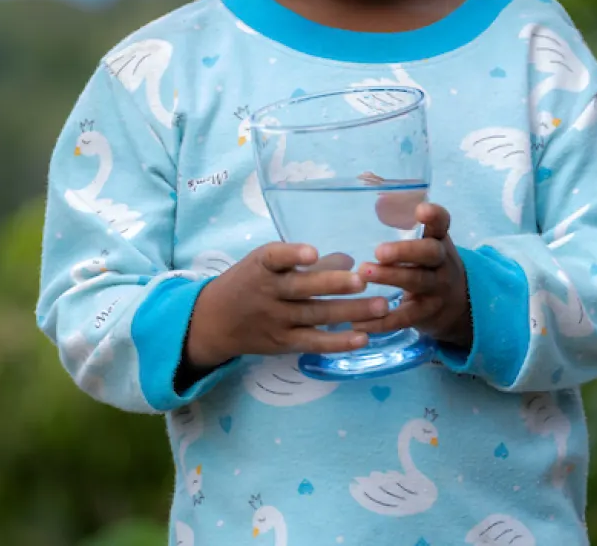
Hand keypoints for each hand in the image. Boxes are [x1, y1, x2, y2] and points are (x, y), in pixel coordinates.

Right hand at [182, 243, 388, 374]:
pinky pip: (313, 343)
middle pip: (302, 289)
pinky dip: (338, 342)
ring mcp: (276, 320)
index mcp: (261, 267)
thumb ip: (300, 260)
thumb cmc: (248, 282)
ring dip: (350, 312)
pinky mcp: (283, 343)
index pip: (273, 258)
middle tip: (363, 280)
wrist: (215, 322)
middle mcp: (268, 293)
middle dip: (334, 284)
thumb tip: (348, 261)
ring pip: (315, 315)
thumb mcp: (263, 263)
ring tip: (381, 307)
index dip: (292, 254)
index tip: (313, 253)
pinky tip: (363, 338)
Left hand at [358, 202, 471, 349]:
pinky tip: (358, 321)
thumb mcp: (426, 243)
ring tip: (364, 273)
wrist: (457, 306)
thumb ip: (403, 220)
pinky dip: (381, 320)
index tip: (421, 210)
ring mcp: (437, 289)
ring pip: (417, 281)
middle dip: (405, 251)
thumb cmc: (429, 265)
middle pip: (429, 253)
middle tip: (379, 250)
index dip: (434, 216)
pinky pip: (404, 317)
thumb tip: (371, 182)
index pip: (442, 223)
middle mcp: (442, 262)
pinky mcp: (427, 314)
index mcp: (439, 240)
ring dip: (391, 277)